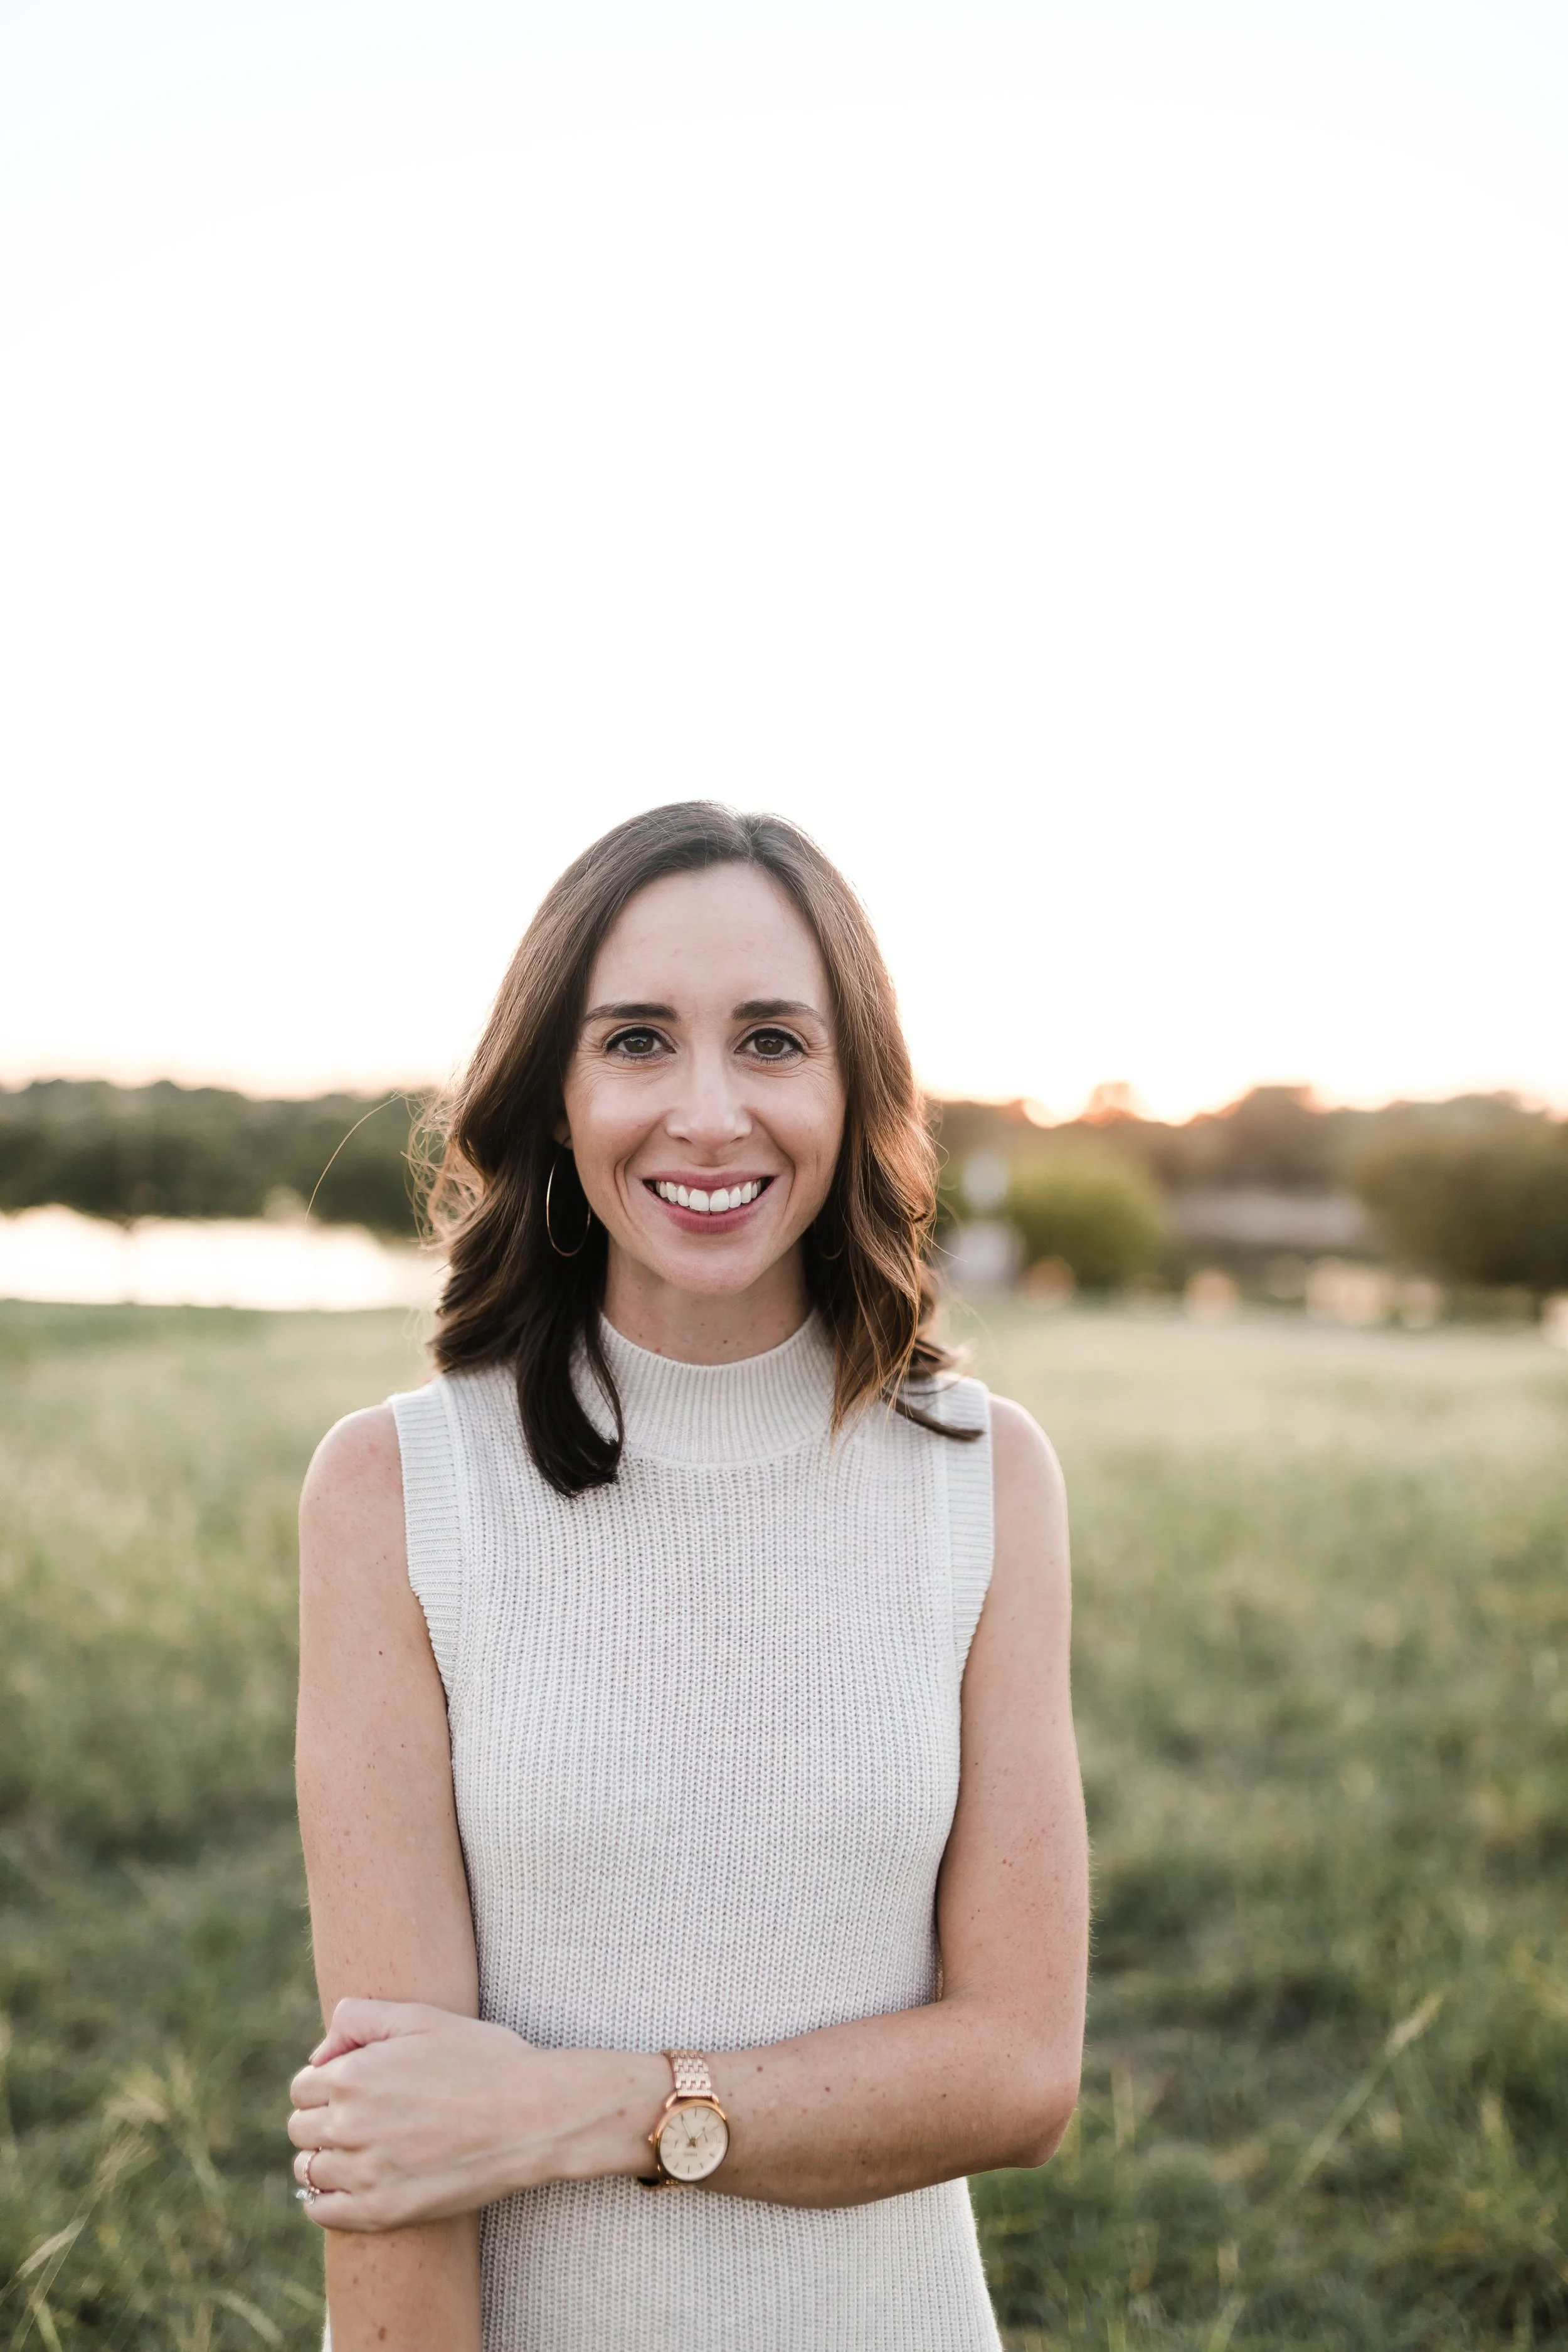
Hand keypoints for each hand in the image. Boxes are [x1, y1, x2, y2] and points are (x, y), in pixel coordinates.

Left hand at [288, 2000, 665, 2231]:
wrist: (532, 2116)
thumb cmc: (484, 2060)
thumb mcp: (423, 2017)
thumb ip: (360, 2019)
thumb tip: (320, 2054)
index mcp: (354, 2075)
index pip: (303, 2087)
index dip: (325, 2084)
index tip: (350, 2088)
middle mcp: (350, 2125)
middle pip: (300, 2129)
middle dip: (322, 2120)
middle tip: (358, 2118)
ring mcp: (365, 2173)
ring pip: (309, 2171)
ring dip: (325, 2159)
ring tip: (359, 2151)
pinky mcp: (383, 2211)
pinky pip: (322, 2213)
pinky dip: (327, 2201)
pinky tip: (352, 2186)